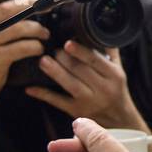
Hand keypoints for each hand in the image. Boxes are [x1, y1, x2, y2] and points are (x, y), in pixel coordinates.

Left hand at [25, 41, 147, 130]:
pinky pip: (58, 102)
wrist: (121, 121)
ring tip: (43, 61)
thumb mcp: (119, 71)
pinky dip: (43, 94)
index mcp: (113, 76)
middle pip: (80, 71)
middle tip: (52, 49)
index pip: (95, 60)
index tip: (67, 42)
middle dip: (63, 58)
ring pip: (70, 85)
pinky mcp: (77, 111)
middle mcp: (102, 89)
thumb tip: (99, 30)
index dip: (80, 51)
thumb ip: (110, 52)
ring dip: (54, 72)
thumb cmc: (117, 91)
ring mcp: (89, 101)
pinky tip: (31, 88)